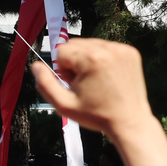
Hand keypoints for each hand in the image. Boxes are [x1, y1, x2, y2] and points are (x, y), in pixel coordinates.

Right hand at [29, 39, 155, 140]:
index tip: (74, 84)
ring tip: (96, 80)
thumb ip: (44, 84)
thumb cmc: (96, 115)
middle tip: (84, 83)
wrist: (129, 121)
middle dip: (74, 62)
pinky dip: (101, 59)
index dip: (63, 70)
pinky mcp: (131, 52)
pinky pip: (105, 47)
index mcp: (90, 59)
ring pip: (90, 44)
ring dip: (87, 59)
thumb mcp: (63, 105)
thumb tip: (35, 66)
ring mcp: (122, 49)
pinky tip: (107, 77)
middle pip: (75, 44)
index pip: (61, 50)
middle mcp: (108, 48)